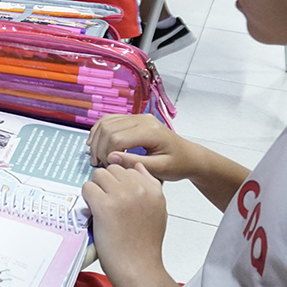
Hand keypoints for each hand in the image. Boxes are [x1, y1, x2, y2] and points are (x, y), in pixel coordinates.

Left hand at [81, 162, 167, 284]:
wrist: (137, 267)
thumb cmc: (144, 244)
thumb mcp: (158, 210)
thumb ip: (150, 186)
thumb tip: (138, 167)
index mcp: (154, 189)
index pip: (129, 168)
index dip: (120, 182)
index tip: (119, 196)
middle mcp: (139, 189)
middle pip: (112, 169)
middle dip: (106, 183)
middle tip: (108, 203)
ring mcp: (122, 195)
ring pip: (98, 175)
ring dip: (95, 189)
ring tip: (102, 208)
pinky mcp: (104, 205)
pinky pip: (87, 188)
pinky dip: (87, 199)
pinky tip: (95, 212)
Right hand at [87, 113, 205, 182]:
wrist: (190, 157)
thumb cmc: (178, 164)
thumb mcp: (160, 169)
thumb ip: (135, 163)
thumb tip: (111, 158)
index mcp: (150, 131)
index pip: (117, 138)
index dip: (107, 154)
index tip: (108, 167)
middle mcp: (143, 119)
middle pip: (109, 128)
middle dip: (99, 147)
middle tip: (99, 164)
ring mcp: (138, 117)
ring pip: (106, 122)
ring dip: (97, 139)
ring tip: (96, 156)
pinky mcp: (134, 119)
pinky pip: (110, 120)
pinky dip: (100, 131)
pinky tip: (96, 143)